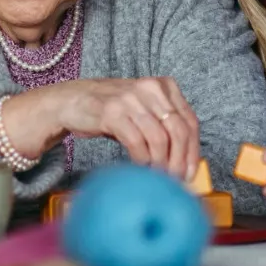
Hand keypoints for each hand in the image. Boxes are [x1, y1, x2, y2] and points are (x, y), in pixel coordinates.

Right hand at [59, 77, 200, 179]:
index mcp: (164, 86)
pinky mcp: (112, 112)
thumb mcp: (143, 109)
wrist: (72, 100)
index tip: (190, 172)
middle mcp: (150, 88)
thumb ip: (164, 125)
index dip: (193, 151)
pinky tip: (140, 165)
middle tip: (175, 180)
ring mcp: (131, 99)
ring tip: (156, 175)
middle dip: (180, 161)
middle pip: (179, 131)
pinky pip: (137, 142)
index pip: (190, 121)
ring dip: (160, 163)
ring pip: (160, 139)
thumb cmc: (111, 109)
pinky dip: (142, 159)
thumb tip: (185, 160)